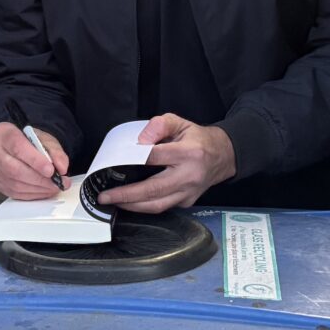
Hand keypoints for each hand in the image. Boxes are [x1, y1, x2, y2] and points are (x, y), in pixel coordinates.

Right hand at [0, 121, 69, 199]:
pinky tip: (43, 191)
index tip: (51, 171)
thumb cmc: (27, 140)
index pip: (18, 148)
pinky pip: (14, 193)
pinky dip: (32, 194)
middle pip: (14, 169)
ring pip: (14, 184)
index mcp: (3, 133)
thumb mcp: (43, 138)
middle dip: (39, 179)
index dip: (35, 161)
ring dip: (38, 189)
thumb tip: (61, 168)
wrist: (13, 145)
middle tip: (57, 183)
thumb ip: (54, 151)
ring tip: (53, 187)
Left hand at [96, 114, 236, 213]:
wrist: (222, 156)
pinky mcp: (187, 202)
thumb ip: (159, 125)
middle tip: (106, 196)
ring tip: (113, 201)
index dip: (133, 159)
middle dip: (126, 195)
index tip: (115, 163)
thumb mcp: (180, 122)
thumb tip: (140, 140)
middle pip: (153, 190)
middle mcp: (189, 175)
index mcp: (189, 153)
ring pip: (157, 205)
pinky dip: (144, 207)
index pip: (155, 157)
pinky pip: (162, 207)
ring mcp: (189, 192)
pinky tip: (130, 202)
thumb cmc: (198, 140)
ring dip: (132, 206)